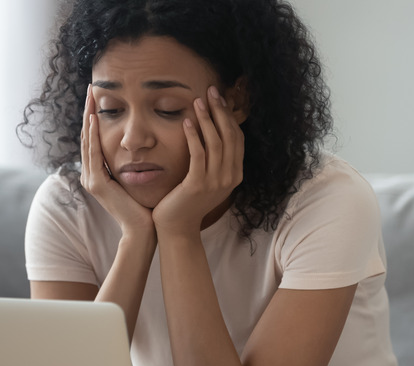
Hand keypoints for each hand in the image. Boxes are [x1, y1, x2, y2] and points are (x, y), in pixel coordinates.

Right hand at [80, 84, 154, 236]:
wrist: (144, 230)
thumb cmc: (146, 206)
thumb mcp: (137, 178)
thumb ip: (134, 163)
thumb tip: (144, 145)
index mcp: (99, 174)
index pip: (95, 139)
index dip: (95, 117)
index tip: (99, 96)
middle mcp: (91, 175)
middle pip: (87, 136)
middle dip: (89, 111)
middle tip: (90, 88)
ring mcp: (91, 180)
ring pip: (87, 141)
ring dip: (89, 117)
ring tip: (90, 96)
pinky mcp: (97, 184)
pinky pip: (94, 154)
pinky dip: (93, 136)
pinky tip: (94, 119)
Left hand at [152, 86, 243, 236]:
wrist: (177, 227)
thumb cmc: (188, 201)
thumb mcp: (207, 178)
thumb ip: (214, 160)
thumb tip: (212, 131)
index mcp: (235, 174)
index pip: (237, 138)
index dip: (229, 116)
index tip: (219, 98)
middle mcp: (230, 177)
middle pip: (229, 136)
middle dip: (220, 111)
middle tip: (211, 91)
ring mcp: (215, 182)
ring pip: (216, 142)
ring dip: (207, 119)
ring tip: (197, 101)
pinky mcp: (198, 185)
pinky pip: (198, 154)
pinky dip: (194, 136)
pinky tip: (186, 122)